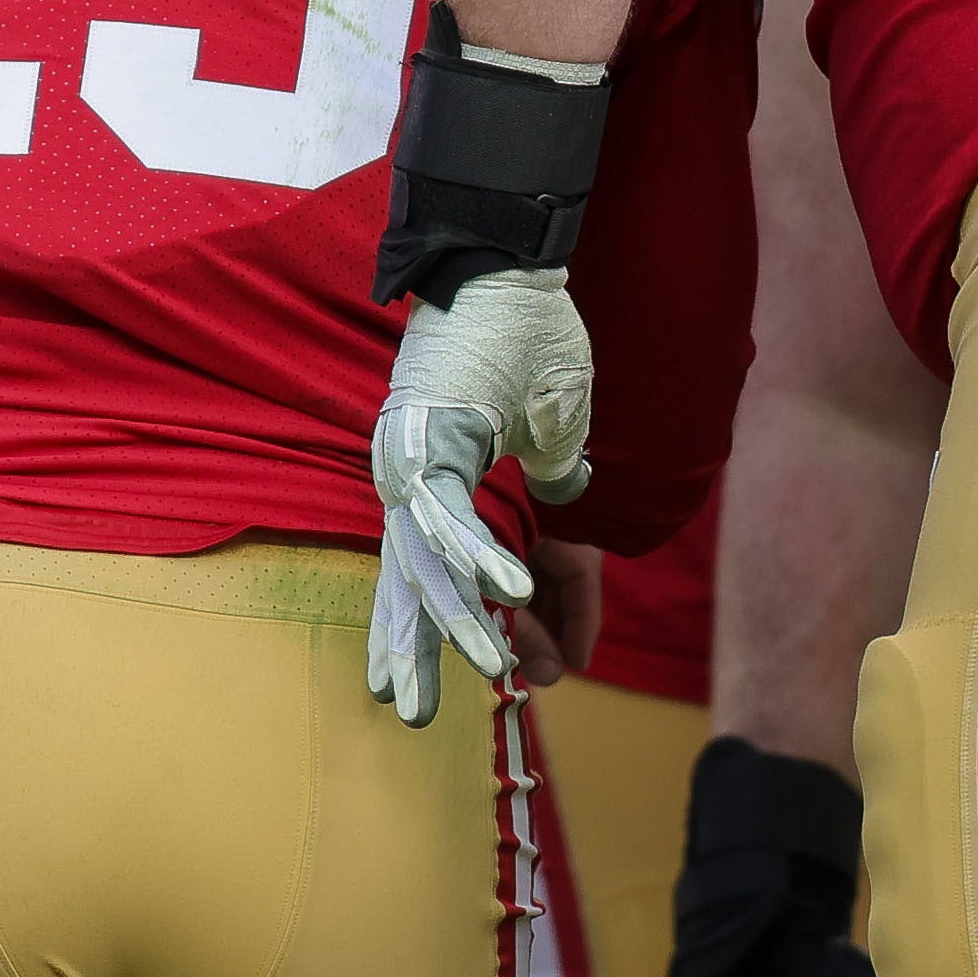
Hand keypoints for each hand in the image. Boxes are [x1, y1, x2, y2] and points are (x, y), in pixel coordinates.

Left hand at [364, 267, 598, 725]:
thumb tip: (568, 508)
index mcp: (438, 478)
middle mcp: (412, 477)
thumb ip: (555, 479)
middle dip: (417, 649)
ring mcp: (414, 459)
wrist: (507, 263)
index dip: (466, 620)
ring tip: (479, 673)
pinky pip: (456, 515)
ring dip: (456, 621)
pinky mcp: (429, 438)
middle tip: (408, 713)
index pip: (453, 567)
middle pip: (416, 579)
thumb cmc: (527, 334)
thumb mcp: (554, 425)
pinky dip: (482, 559)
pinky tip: (509, 604)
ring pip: (428, 560)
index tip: (505, 670)